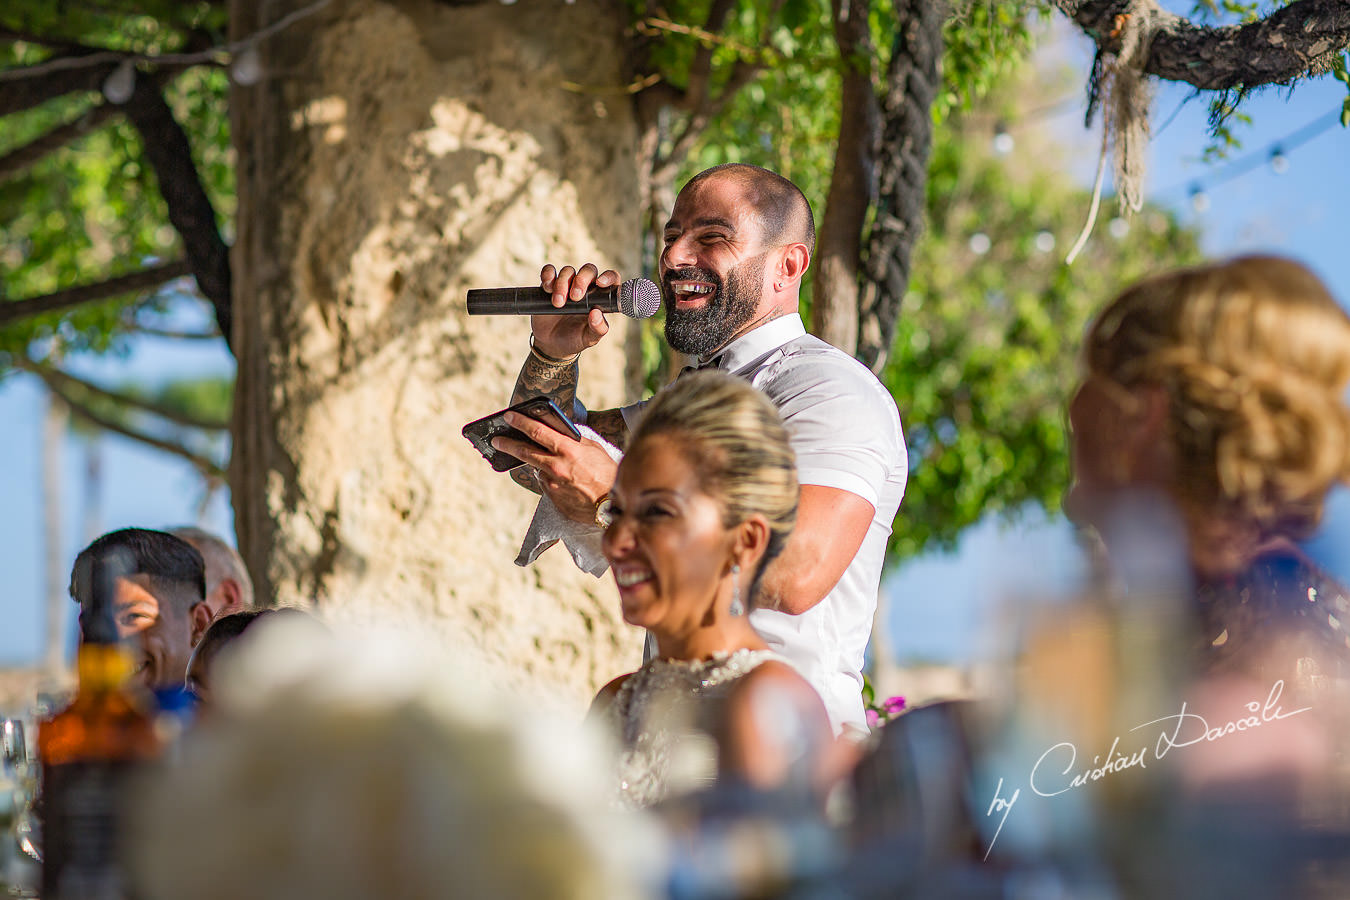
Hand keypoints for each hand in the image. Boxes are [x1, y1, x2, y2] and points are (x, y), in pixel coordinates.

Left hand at [493, 411, 618, 523]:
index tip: (508, 416)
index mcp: (568, 450)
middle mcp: (556, 466)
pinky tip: (556, 476)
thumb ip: (574, 440)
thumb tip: (560, 433)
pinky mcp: (552, 498)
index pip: (537, 431)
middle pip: (524, 451)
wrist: (611, 505)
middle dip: (507, 443)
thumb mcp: (594, 449)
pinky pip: (545, 483)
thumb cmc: (607, 473)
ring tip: (532, 457)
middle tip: (496, 439)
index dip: (520, 422)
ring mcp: (552, 484)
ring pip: (535, 468)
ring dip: (532, 461)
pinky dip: (547, 476)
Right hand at [530, 263, 618, 358]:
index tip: (600, 283)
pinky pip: (549, 271)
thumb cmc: (574, 339)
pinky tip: (547, 288)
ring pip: (568, 271)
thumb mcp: (589, 338)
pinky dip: (548, 275)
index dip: (608, 277)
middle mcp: (585, 288)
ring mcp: (567, 285)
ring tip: (558, 303)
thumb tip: (596, 313)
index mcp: (599, 298)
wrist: (550, 344)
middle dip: (582, 280)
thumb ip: (597, 329)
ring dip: (562, 284)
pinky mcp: (549, 285)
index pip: (610, 279)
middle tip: (575, 297)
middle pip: (588, 270)